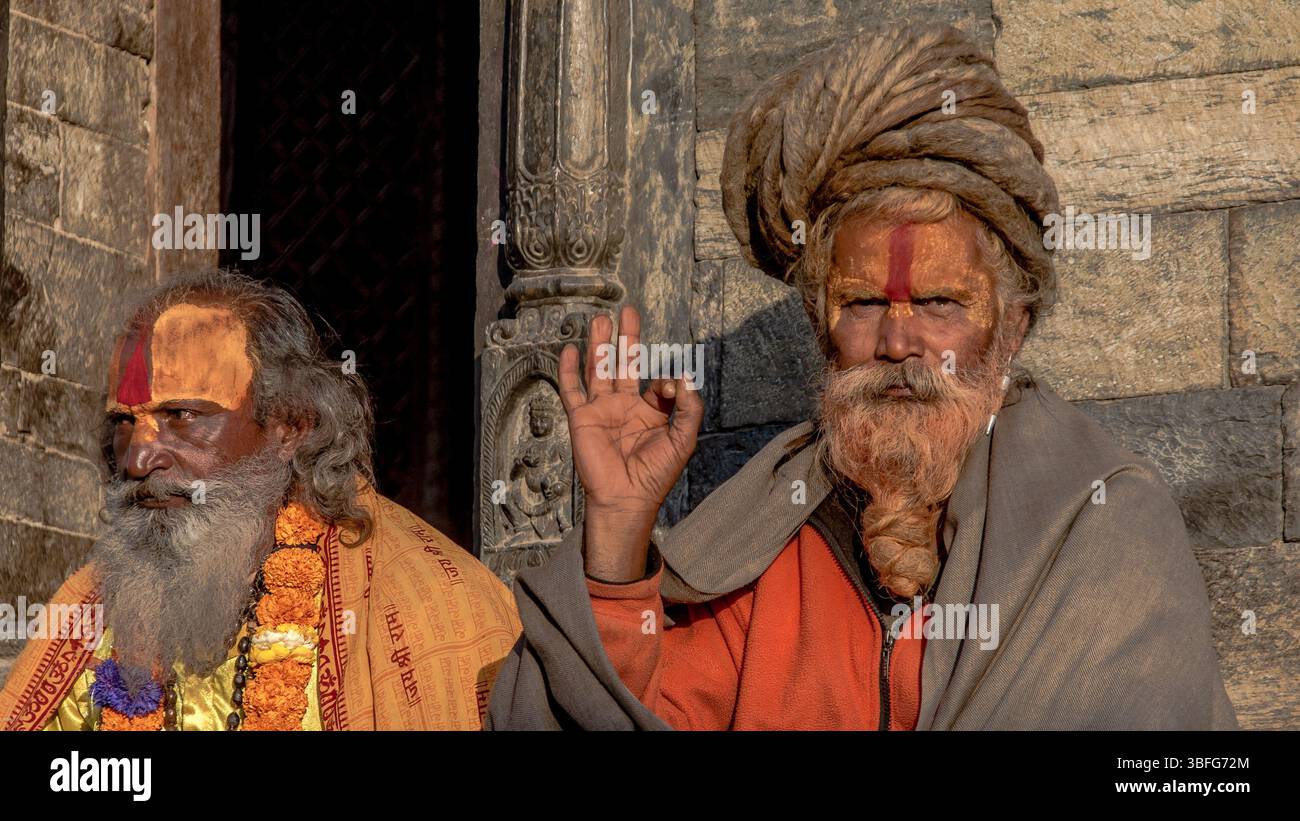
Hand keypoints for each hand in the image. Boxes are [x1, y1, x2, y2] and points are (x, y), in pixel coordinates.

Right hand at [559, 305, 702, 581]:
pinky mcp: (581, 418)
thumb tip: (684, 378)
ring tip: (600, 319)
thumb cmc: (655, 474)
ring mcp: (601, 410)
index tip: (666, 387)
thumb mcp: (683, 440)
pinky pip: (573, 390)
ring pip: (598, 369)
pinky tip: (570, 350)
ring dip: (599, 345)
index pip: (655, 381)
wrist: (625, 498)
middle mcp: (624, 406)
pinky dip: (570, 370)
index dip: (663, 379)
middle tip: (628, 311)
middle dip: (627, 338)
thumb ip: (688, 408)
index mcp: (650, 412)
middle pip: (624, 364)